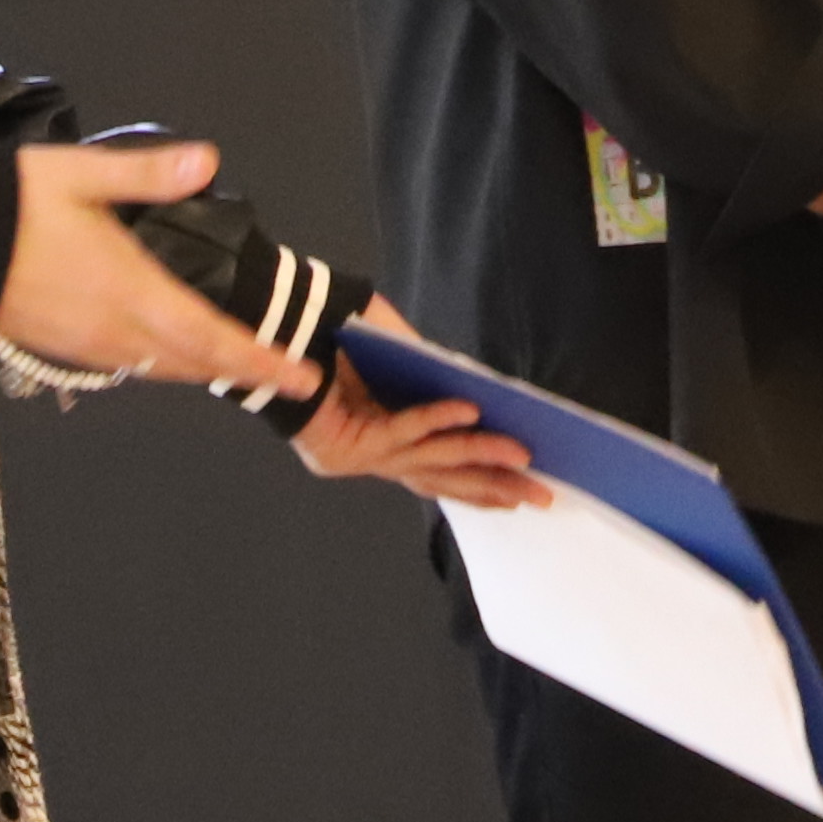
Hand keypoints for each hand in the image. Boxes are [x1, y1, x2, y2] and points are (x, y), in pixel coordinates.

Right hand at [0, 138, 305, 403]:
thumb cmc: (9, 203)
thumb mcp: (81, 174)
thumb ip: (148, 173)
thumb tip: (208, 162)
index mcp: (129, 289)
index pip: (209, 337)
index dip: (259, 360)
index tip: (300, 376)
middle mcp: (113, 329)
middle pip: (192, 363)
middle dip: (245, 372)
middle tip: (288, 378)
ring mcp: (85, 345)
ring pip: (160, 369)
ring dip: (204, 369)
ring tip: (242, 365)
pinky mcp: (62, 347)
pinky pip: (128, 366)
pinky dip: (164, 364)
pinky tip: (173, 352)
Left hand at [293, 297, 547, 509]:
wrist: (283, 325)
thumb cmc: (336, 335)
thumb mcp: (398, 353)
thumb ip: (432, 377)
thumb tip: (479, 398)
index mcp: (380, 439)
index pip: (437, 472)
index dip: (480, 485)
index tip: (521, 493)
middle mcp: (369, 455)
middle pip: (440, 478)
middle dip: (493, 487)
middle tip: (539, 496)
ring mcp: (357, 455)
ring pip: (428, 459)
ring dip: (478, 456)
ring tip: (520, 455)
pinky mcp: (347, 443)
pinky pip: (401, 432)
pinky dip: (436, 420)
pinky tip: (471, 413)